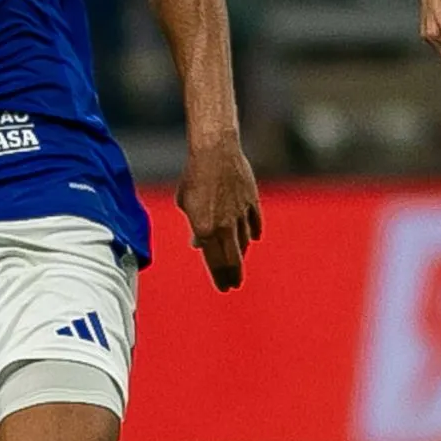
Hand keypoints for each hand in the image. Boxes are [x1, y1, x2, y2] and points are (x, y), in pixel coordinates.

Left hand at [177, 137, 261, 290]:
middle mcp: (225, 227)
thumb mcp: (185, 204)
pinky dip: (253, 233)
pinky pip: (255, 224)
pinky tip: (252, 238)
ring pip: (244, 244)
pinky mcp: (252, 203)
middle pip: (233, 260)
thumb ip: (194, 227)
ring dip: (241, 255)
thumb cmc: (194, 176)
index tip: (224, 288)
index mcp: (205, 230)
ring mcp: (241, 216)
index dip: (220, 278)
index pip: (215, 263)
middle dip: (233, 276)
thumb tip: (197, 244)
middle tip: (233, 285)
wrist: (215, 151)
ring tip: (239, 262)